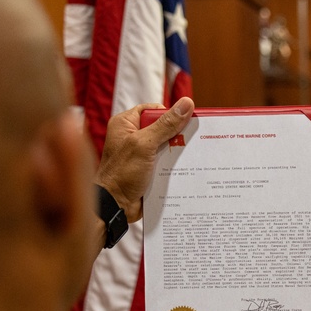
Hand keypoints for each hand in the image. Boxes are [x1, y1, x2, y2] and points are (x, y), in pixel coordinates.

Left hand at [95, 96, 193, 221]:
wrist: (115, 206)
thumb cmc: (122, 173)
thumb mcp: (144, 145)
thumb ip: (165, 125)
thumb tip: (186, 103)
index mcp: (125, 124)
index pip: (153, 110)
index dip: (170, 114)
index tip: (187, 120)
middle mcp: (132, 137)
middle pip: (162, 128)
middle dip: (178, 135)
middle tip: (194, 139)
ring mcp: (140, 155)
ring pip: (166, 147)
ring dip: (178, 151)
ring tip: (194, 154)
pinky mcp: (147, 170)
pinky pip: (165, 163)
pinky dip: (175, 166)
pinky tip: (188, 168)